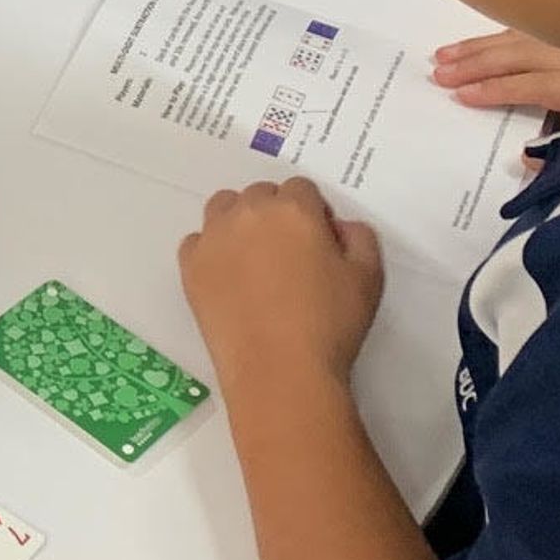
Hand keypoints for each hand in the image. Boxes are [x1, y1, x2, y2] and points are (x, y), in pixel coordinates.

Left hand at [178, 178, 384, 389]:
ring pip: (224, 207)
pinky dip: (212, 250)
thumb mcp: (369, 277)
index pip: (301, 189)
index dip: (314, 213)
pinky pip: (198, 241)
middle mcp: (248, 213)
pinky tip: (229, 277)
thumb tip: (338, 225)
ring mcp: (213, 237)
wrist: (279, 370)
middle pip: (261, 194)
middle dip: (277, 213)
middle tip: (290, 254)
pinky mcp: (190, 265)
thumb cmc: (330, 324)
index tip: (320, 243)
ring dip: (240, 221)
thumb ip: (359, 237)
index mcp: (293, 210)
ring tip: (256, 258)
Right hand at [433, 31, 559, 123]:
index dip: (501, 89)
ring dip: (480, 48)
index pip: (541, 84)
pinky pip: (530, 37)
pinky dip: (497, 40)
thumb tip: (525, 157)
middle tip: (439, 74)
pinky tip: (476, 47)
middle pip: (526, 53)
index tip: (463, 97)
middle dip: (479, 63)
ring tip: (443, 56)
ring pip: (524, 40)